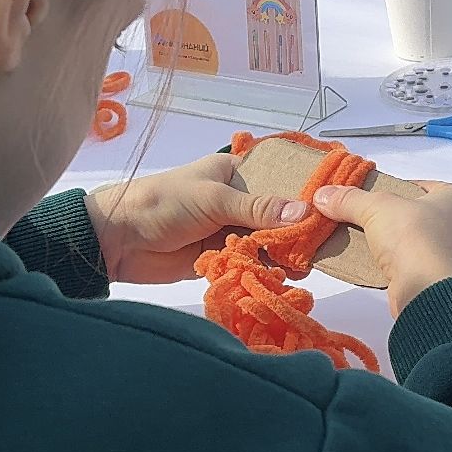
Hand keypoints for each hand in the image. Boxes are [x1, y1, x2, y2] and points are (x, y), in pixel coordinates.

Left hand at [85, 154, 307, 283]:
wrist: (117, 240)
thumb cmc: (163, 203)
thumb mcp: (213, 200)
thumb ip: (258, 209)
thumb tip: (305, 212)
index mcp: (237, 173)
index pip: (280, 180)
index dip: (305, 193)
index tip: (334, 207)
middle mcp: (238, 199)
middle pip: (278, 214)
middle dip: (298, 229)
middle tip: (326, 244)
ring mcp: (230, 230)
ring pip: (267, 241)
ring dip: (283, 253)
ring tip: (306, 265)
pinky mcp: (222, 257)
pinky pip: (251, 262)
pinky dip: (265, 269)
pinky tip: (284, 278)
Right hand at [313, 180, 451, 315]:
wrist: (428, 293)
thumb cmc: (416, 239)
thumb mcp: (378, 208)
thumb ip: (351, 199)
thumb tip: (323, 195)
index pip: (421, 187)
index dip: (392, 189)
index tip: (367, 195)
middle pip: (414, 215)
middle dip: (386, 218)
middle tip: (358, 217)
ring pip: (412, 242)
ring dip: (388, 244)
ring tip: (358, 240)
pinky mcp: (440, 281)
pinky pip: (411, 265)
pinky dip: (392, 264)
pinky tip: (369, 263)